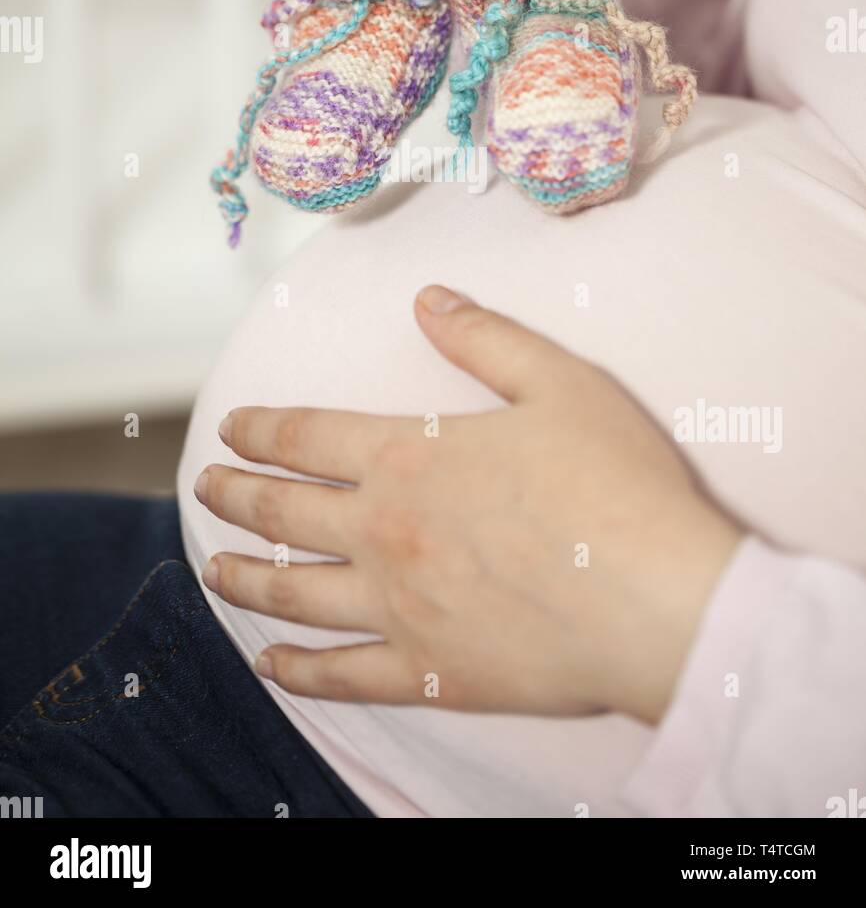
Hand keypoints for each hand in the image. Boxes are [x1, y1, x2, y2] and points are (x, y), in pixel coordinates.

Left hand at [194, 287, 740, 723]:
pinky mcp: (427, 672)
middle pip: (283, 511)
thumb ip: (485, 337)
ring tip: (215, 568)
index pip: (308, 436)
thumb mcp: (560, 383)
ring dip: (244, 577)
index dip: (261, 429)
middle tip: (204, 488)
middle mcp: (385, 531)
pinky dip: (298, 670)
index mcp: (410, 456)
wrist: (659, 600)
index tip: (231, 430)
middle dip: (235, 495)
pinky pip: (343, 674)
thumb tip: (429, 297)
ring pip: (294, 592)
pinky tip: (272, 664)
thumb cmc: (617, 486)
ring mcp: (398, 607)